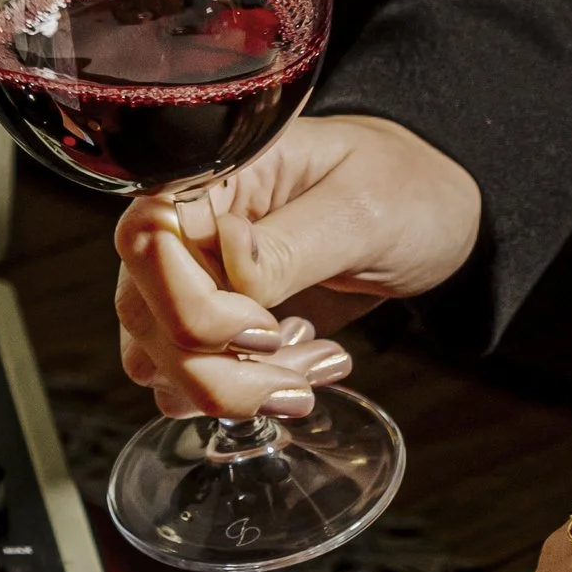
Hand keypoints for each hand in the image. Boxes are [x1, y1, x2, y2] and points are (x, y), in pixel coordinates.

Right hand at [114, 111, 482, 420]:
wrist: (427, 212)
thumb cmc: (401, 186)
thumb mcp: (362, 209)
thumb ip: (291, 244)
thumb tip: (231, 265)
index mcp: (209, 178)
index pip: (145, 243)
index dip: (192, 303)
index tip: (267, 328)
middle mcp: (183, 229)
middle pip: (144, 316)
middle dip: (222, 368)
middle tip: (306, 369)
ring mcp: (189, 280)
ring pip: (154, 361)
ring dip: (233, 388)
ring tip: (317, 364)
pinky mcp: (209, 325)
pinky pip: (183, 380)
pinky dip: (240, 393)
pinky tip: (301, 365)